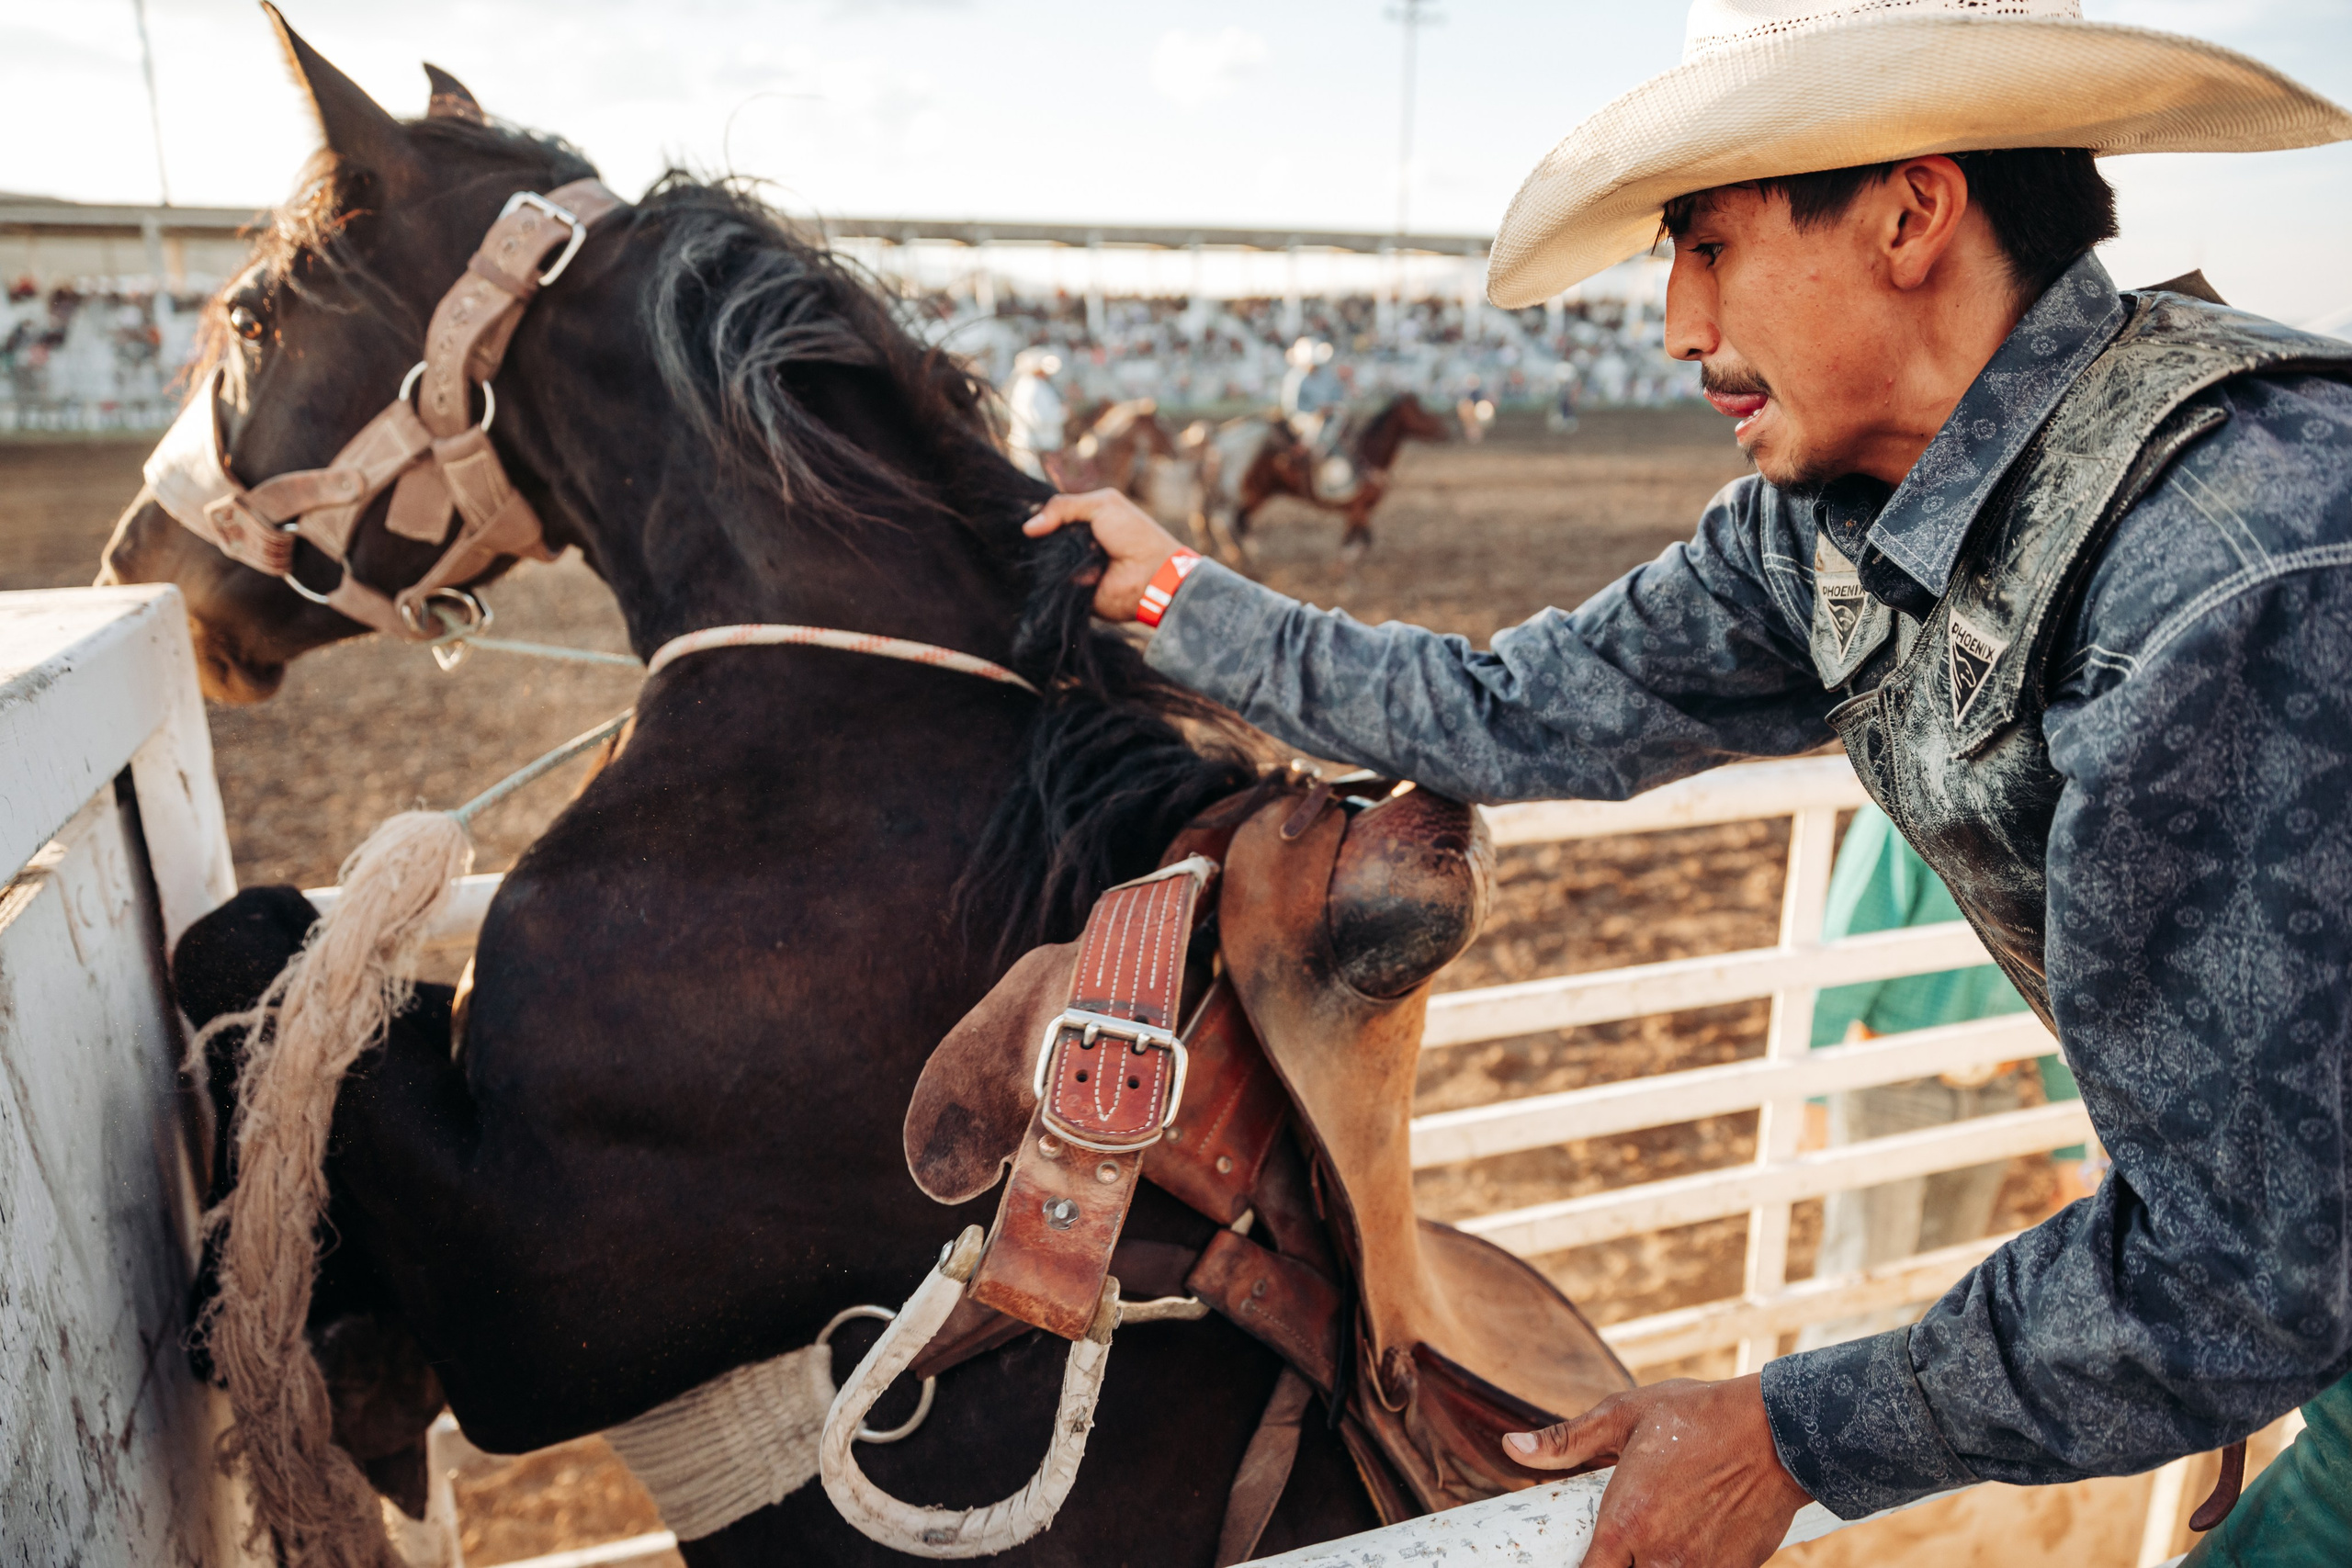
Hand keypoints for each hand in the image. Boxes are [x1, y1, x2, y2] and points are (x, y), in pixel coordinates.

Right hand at [1022, 489, 1186, 622]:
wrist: (1152, 574)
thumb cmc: (1134, 535)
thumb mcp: (1102, 505)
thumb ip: (1063, 506)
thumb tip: (1027, 527)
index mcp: (1084, 523)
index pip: (1050, 518)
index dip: (1038, 517)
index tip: (1018, 514)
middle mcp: (1076, 545)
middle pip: (1043, 541)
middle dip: (1039, 538)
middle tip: (1033, 537)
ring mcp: (1073, 569)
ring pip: (1044, 562)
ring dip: (1047, 558)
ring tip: (1054, 554)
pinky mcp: (1072, 592)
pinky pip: (1052, 585)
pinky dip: (1052, 578)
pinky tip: (1053, 572)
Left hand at [1503, 1375, 1810, 1567]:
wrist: (1781, 1432)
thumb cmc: (1699, 1417)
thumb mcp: (1625, 1416)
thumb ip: (1566, 1440)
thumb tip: (1511, 1446)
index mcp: (1625, 1522)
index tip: (1579, 1558)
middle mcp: (1659, 1557)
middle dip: (1615, 1567)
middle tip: (1615, 1548)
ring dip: (1649, 1567)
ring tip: (1652, 1541)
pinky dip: (1687, 1567)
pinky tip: (1687, 1542)